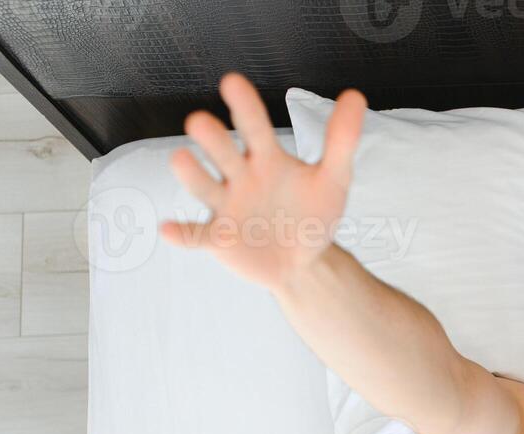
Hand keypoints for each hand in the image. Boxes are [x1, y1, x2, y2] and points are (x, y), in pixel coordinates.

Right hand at [160, 73, 366, 291]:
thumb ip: (341, 140)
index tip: (231, 82)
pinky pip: (197, 235)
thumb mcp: (333, 179)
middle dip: (212, 139)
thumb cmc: (312, 214)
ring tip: (181, 159)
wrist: (306, 262)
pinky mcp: (219, 239)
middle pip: (223, 152)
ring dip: (192, 174)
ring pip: (205, 187)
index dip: (244, 106)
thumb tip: (355, 96)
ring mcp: (227, 207)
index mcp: (266, 158)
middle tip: (200, 122)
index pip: (254, 127)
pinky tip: (167, 229)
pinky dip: (182, 233)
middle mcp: (240, 177)